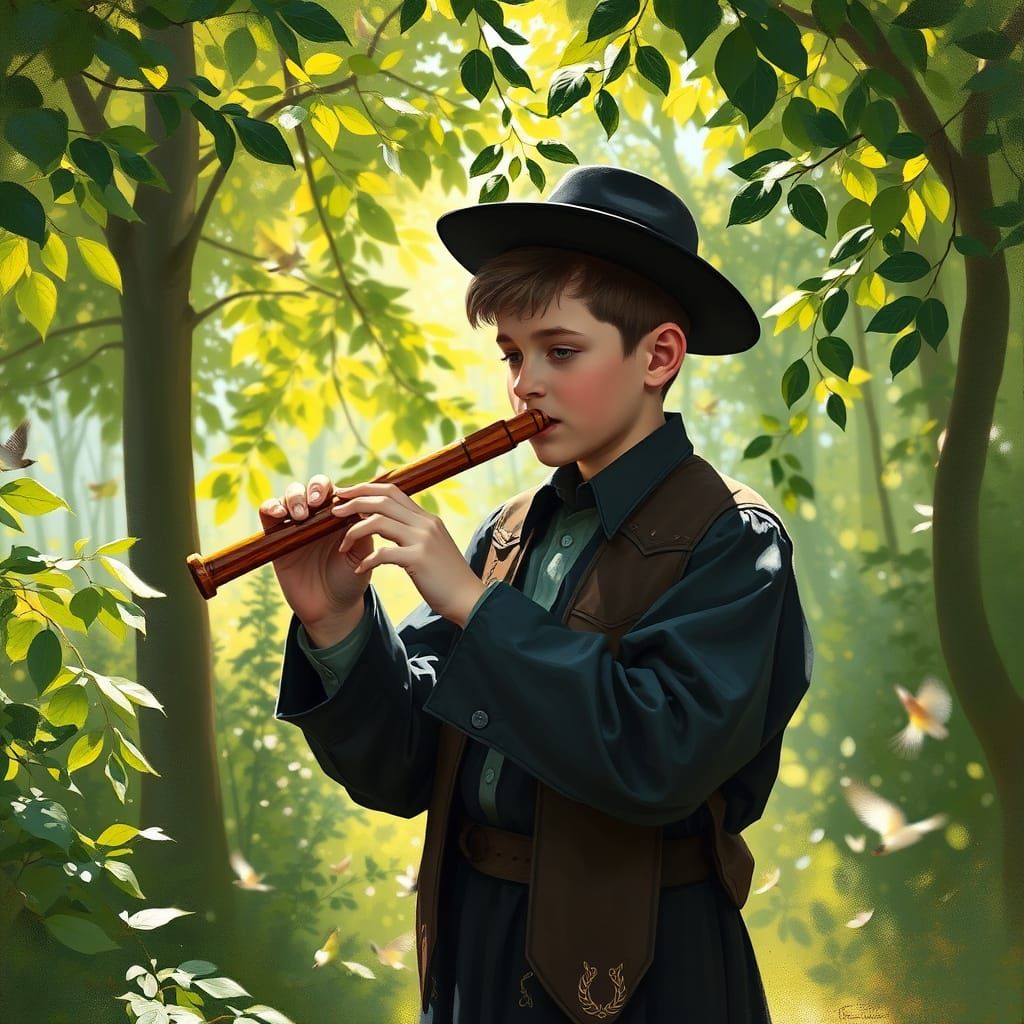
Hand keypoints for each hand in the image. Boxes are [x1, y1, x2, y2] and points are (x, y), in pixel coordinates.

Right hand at [258, 474, 370, 629]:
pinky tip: (279, 514)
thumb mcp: (363, 553)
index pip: (335, 490)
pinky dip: (270, 507)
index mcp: (339, 516)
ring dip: (294, 497)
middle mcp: (317, 517)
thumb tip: (360, 504)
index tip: (338, 498)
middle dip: (313, 488)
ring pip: (289, 496)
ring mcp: (295, 526)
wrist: (331, 607)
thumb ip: (363, 528)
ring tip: (301, 515)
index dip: (335, 489)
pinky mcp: (276, 538)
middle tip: (317, 503)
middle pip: (310, 487)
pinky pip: (268, 513)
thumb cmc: (351, 578)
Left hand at [331, 481, 485, 625]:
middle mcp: (425, 523)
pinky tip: (359, 569)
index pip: (392, 491)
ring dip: (354, 531)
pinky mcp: (419, 559)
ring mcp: (423, 540)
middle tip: (333, 511)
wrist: (469, 598)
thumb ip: (412, 532)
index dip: (365, 489)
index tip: (345, 494)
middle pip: (382, 500)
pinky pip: (383, 554)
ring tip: (342, 545)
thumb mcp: (431, 546)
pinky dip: (367, 560)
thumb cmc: (446, 577)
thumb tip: (386, 523)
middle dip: (353, 502)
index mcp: (427, 518)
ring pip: (379, 522)